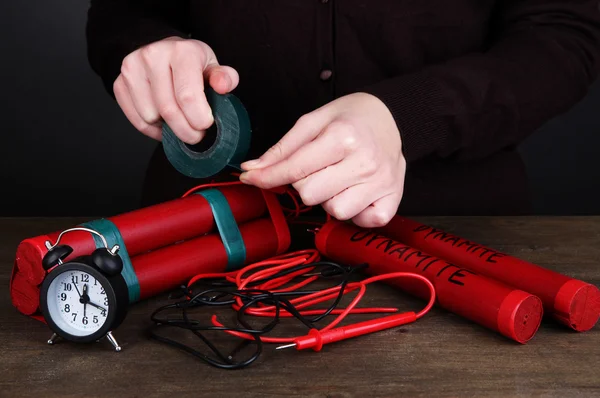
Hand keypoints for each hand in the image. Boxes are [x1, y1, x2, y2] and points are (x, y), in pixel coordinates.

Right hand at [113, 36, 238, 144]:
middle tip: (196, 135)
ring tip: (179, 120)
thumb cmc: (190, 63)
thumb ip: (224, 78)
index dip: (198, 118)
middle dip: (186, 131)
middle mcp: (153, 56)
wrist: (160, 50)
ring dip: (168, 128)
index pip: (187, 95)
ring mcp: (132, 69)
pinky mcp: (119, 82)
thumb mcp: (211, 66)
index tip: (206, 125)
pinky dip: (152, 130)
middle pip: (168, 110)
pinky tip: (163, 123)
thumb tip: (223, 86)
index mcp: (182, 52)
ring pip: (150, 117)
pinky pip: (136, 120)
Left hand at [239, 93, 405, 227]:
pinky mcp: (393, 199)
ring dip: (330, 198)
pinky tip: (357, 193)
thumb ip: (282, 148)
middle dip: (305, 183)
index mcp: (343, 137)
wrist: (393, 117)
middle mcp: (365, 162)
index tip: (251, 179)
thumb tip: (253, 170)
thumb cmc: (351, 118)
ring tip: (340, 179)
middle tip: (319, 168)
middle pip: (310, 195)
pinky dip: (355, 212)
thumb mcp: (314, 120)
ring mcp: (381, 183)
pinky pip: (362, 221)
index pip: (295, 169)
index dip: (267, 177)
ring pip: (335, 211)